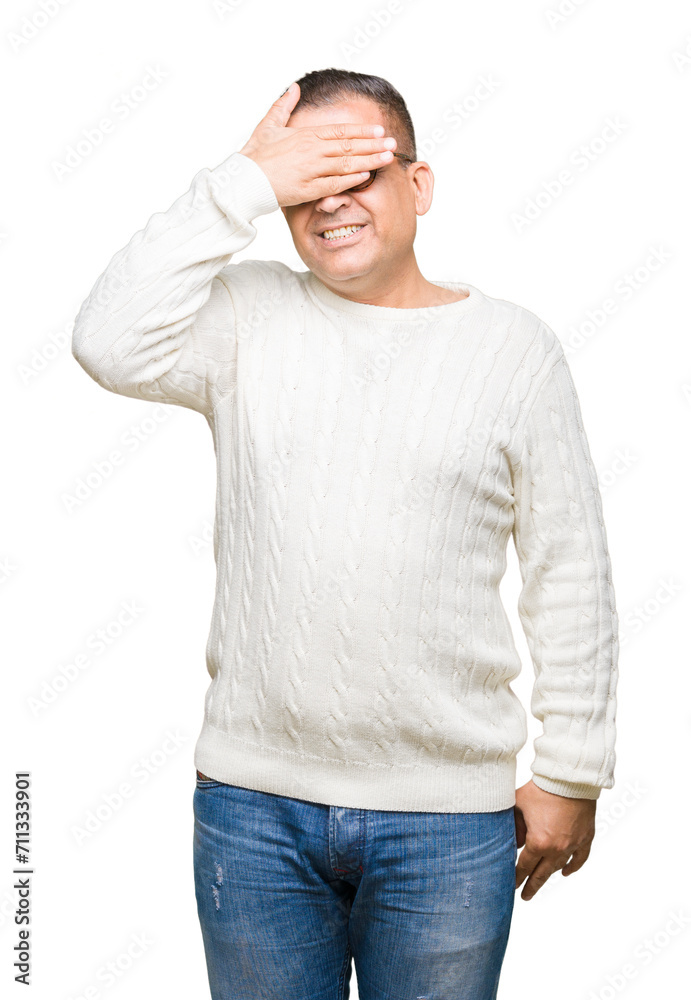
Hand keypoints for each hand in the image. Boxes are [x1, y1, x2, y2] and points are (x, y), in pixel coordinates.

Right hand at [238, 81, 397, 207]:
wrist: (244, 179)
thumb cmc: (255, 154)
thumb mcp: (269, 125)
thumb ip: (284, 106)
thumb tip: (294, 88)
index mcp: (305, 135)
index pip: (340, 131)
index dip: (362, 131)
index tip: (379, 130)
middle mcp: (312, 150)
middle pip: (349, 146)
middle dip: (373, 145)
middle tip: (393, 143)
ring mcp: (311, 170)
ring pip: (347, 163)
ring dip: (370, 160)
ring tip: (388, 158)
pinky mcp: (308, 189)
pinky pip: (335, 183)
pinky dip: (352, 179)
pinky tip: (367, 175)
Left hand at [514, 778, 596, 900]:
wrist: (569, 778)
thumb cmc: (541, 789)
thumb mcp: (519, 805)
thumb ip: (513, 825)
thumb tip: (512, 841)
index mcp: (539, 842)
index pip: (525, 866)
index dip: (517, 877)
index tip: (512, 885)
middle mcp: (557, 848)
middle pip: (542, 873)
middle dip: (532, 885)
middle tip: (525, 896)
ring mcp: (573, 845)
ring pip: (559, 866)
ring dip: (549, 875)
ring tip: (540, 882)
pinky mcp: (586, 838)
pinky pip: (580, 858)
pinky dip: (572, 867)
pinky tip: (565, 872)